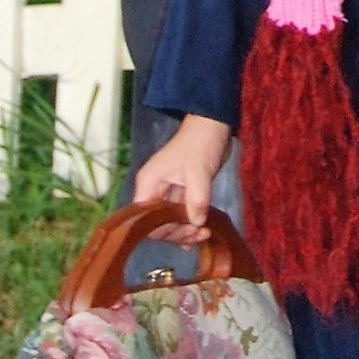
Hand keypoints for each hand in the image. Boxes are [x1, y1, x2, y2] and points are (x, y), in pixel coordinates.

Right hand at [132, 114, 232, 245]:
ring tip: (205, 233)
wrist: (212, 124)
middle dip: (178, 232)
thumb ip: (196, 198)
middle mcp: (154, 191)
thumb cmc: (201, 142)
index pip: (146, 220)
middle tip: (200, 233)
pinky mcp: (183, 193)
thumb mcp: (199, 170)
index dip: (165, 230)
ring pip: (171, 223)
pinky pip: (182, 216)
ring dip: (186, 231)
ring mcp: (169, 193)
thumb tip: (196, 223)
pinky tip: (201, 234)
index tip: (187, 229)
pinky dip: (190, 225)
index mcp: (149, 184)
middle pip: (158, 225)